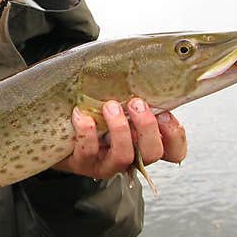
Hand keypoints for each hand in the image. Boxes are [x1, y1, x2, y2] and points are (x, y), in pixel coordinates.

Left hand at [52, 98, 186, 178]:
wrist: (61, 132)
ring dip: (120, 129)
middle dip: (147, 126)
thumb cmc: (97, 113)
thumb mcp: (122, 105)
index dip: (175, 135)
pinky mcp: (83, 164)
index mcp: (145, 144)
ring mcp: (107, 164)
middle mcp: (131, 158)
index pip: (175, 151)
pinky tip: (81, 114)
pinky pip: (88, 152)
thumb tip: (151, 72)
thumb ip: (138, 97)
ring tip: (110, 106)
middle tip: (136, 103)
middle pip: (152, 153)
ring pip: (123, 156)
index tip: (165, 113)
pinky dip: (86, 131)